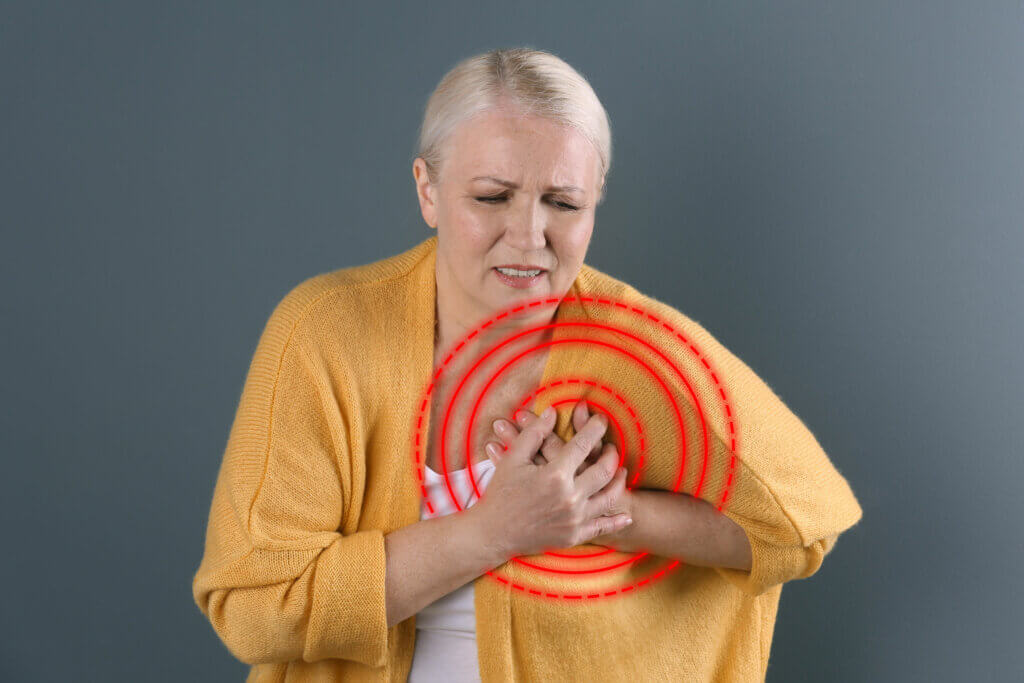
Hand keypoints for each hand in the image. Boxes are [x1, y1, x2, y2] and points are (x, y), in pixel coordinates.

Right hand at [486, 400, 635, 550]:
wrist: (492, 534)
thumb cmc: (500, 494)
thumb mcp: (513, 459)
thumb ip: (534, 433)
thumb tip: (552, 412)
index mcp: (555, 475)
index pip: (583, 444)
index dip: (595, 428)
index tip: (601, 419)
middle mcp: (570, 497)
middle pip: (604, 470)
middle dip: (612, 454)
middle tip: (612, 446)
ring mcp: (574, 519)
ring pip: (610, 497)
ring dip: (619, 481)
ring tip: (620, 471)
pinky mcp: (574, 536)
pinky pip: (603, 527)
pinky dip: (617, 521)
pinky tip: (626, 515)